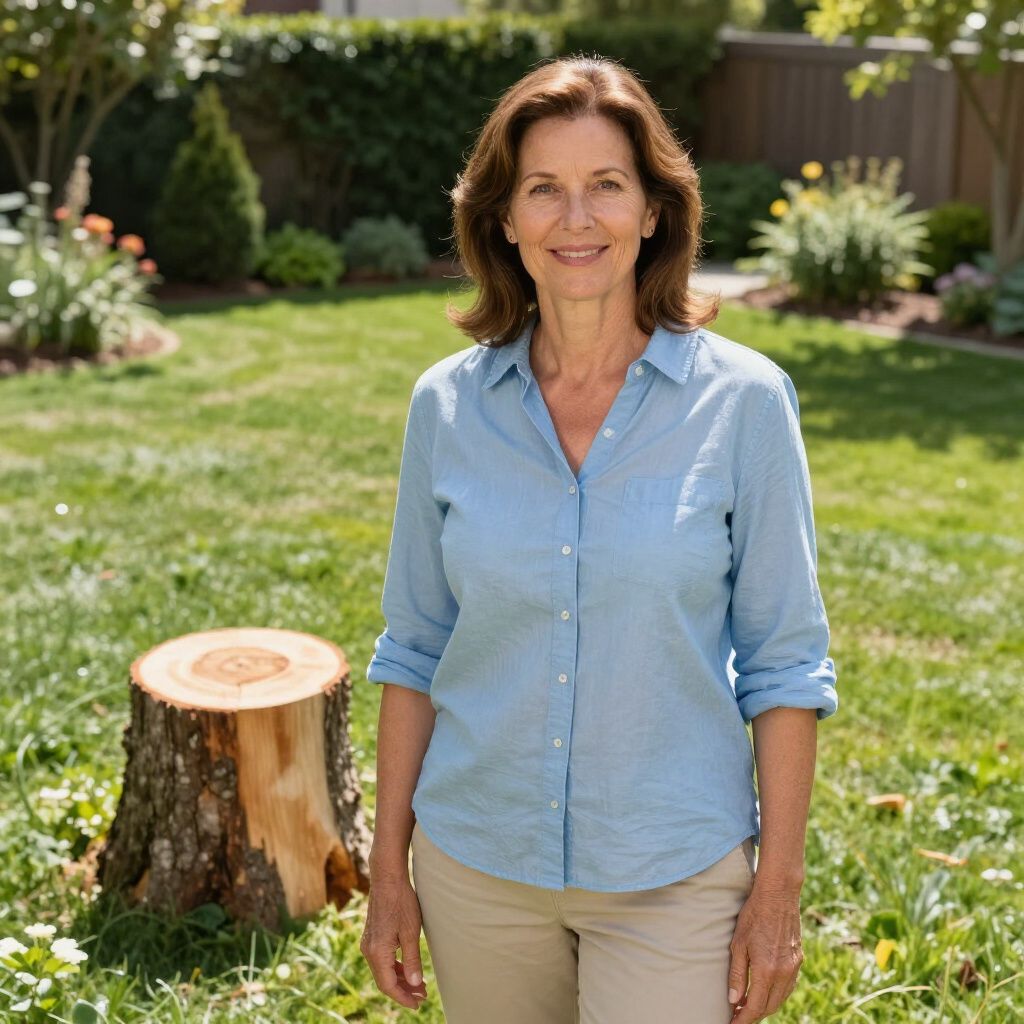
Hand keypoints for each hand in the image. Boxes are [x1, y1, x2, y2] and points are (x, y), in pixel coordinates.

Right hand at [360, 877, 428, 1010]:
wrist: (387, 878)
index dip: (403, 997)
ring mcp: (369, 943)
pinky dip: (395, 966)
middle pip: (384, 980)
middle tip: (423, 995)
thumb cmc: (401, 902)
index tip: (418, 1004)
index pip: (388, 985)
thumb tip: (415, 983)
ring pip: (383, 970)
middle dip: (404, 990)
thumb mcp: (411, 932)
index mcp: (377, 952)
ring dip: (400, 978)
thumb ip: (412, 960)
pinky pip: (382, 959)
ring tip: (419, 984)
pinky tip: (409, 968)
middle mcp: (368, 950)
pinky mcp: (372, 936)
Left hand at [727, 885, 803, 1021]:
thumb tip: (733, 1000)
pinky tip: (765, 992)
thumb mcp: (738, 944)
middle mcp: (783, 973)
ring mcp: (793, 968)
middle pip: (769, 1007)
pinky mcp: (798, 960)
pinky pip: (788, 987)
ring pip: (780, 999)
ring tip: (748, 1006)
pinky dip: (776, 995)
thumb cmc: (753, 916)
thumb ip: (736, 974)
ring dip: (765, 1007)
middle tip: (737, 1016)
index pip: (755, 1007)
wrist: (778, 895)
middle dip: (753, 1015)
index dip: (743, 1019)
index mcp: (766, 970)